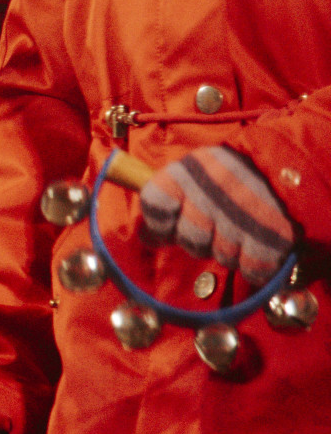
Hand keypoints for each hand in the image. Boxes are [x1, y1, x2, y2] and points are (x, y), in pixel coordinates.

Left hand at [139, 145, 296, 285]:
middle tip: (217, 225)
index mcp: (186, 172)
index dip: (160, 223)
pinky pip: (251, 268)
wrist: (285, 166)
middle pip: (190, 240)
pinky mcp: (271, 235)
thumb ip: (168, 200)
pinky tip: (258, 247)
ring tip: (241, 228)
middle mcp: (210, 193)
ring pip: (221, 256)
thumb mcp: (193, 171)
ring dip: (229, 249)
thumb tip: (147, 239)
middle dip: (201, 239)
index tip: (171, 224)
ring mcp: (240, 215)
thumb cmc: (228, 172)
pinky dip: (254, 264)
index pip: (155, 206)